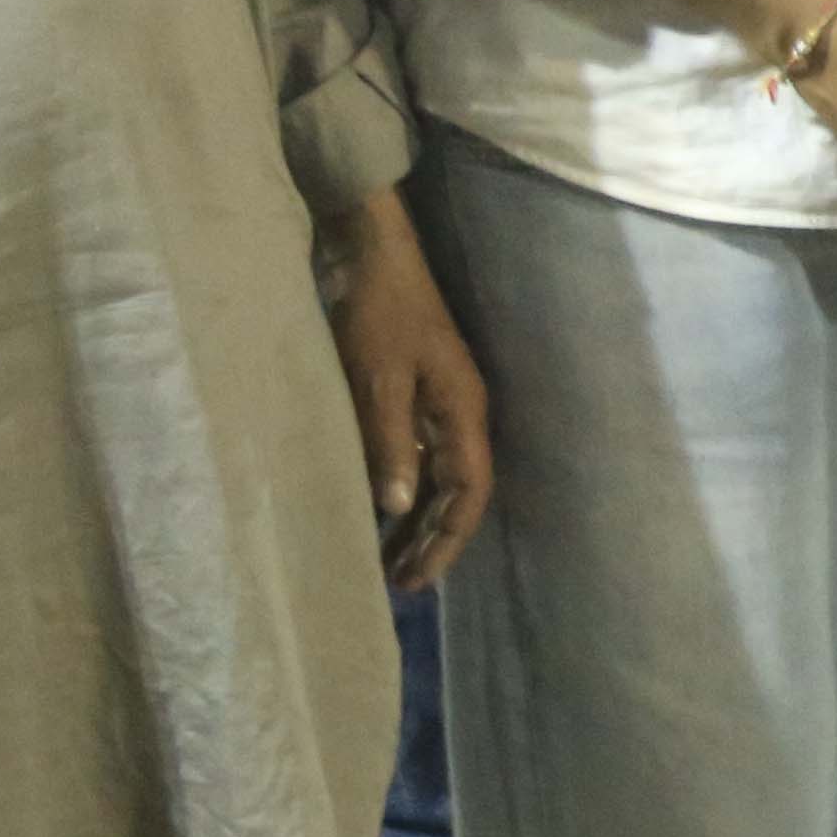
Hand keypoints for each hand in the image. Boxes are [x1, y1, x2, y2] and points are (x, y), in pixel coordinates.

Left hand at [319, 188, 492, 589]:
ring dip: (416, 520)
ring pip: (436, 477)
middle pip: (457, 493)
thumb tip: (400, 506)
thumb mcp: (378, 378)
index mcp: (462, 410)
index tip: (416, 581)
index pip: (468, 493)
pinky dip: (401, 489)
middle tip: (400, 586)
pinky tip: (378, 509)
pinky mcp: (410, 391)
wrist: (368, 251)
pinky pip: (415, 456)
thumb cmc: (376, 311)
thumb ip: (390, 441)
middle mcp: (457, 412)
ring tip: (388, 562)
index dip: (446, 541)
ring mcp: (436, 401)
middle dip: (433, 542)